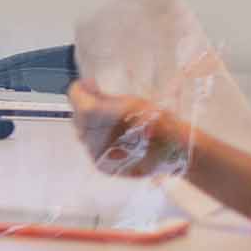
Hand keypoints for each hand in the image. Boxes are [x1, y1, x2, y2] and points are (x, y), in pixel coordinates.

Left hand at [68, 84, 186, 176]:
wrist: (173, 151)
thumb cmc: (156, 121)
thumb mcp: (131, 101)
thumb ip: (105, 98)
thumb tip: (89, 90)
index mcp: (99, 116)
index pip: (76, 99)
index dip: (80, 89)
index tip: (88, 85)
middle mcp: (93, 137)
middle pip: (79, 117)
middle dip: (85, 107)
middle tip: (99, 101)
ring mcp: (97, 154)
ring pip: (84, 134)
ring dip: (91, 125)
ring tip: (110, 121)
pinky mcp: (103, 165)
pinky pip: (93, 148)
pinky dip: (99, 140)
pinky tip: (115, 136)